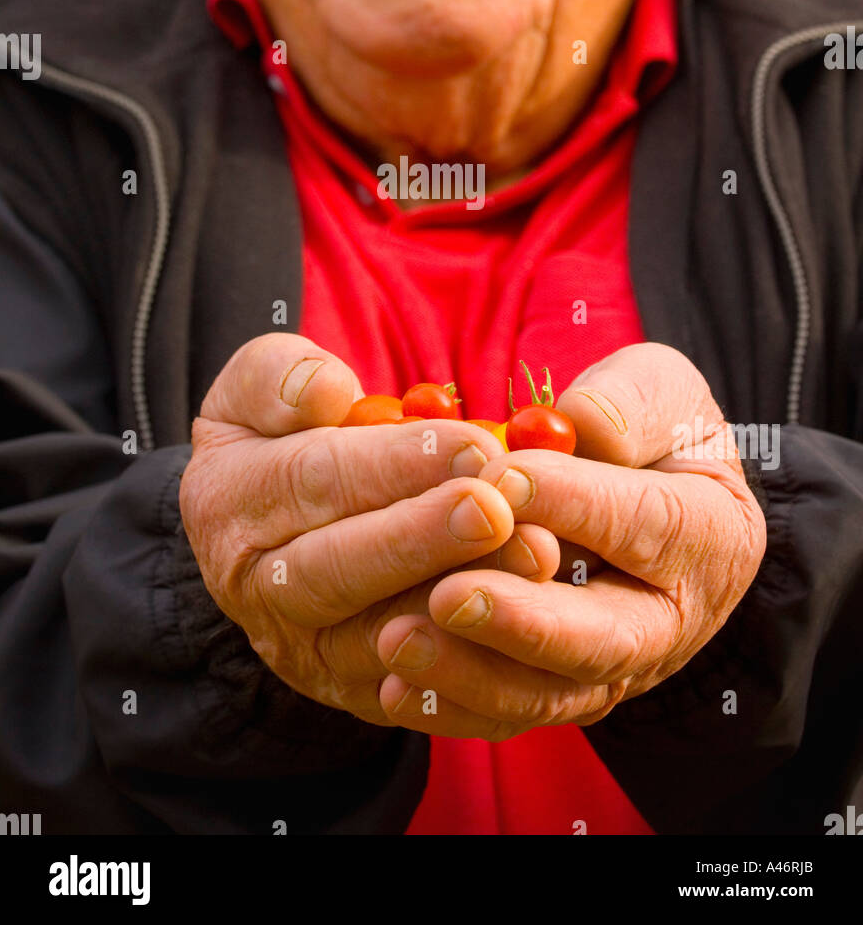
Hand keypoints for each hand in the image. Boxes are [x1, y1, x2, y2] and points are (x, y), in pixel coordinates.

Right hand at [180, 334, 559, 725]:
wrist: (273, 521)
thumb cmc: (286, 429)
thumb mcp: (264, 381)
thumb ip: (282, 375)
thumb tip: (328, 392)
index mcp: (229, 499)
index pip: (313, 480)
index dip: (395, 463)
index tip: (473, 444)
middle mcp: (256, 588)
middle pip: (339, 568)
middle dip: (425, 539)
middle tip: (497, 509)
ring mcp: (303, 650)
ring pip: (379, 638)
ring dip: (460, 603)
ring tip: (533, 556)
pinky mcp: (353, 692)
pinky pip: (412, 694)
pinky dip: (470, 669)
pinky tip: (525, 630)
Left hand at [376, 343, 767, 737]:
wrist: (653, 493)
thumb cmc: (650, 430)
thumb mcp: (659, 390)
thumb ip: (630, 402)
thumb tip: (584, 424)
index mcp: (709, 532)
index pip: (644, 523)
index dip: (571, 502)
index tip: (498, 478)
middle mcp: (671, 619)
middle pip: (602, 638)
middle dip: (521, 621)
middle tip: (448, 596)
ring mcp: (618, 666)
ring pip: (550, 692)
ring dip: (471, 673)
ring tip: (398, 639)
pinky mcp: (565, 691)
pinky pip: (511, 714)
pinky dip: (452, 706)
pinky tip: (394, 688)